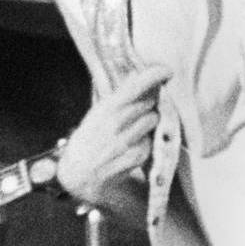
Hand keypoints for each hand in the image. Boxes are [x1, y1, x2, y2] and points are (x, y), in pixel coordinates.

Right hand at [57, 65, 169, 205]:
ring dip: (149, 120)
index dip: (154, 76)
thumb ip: (117, 97)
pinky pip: (151, 140)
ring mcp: (127, 142)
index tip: (167, 70)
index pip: (135, 87)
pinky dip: (146, 140)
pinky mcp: (135, 158)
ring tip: (134, 126)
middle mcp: (116, 124)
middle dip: (150, 100)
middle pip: (149, 102)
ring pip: (153, 120)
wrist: (77, 175)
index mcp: (105, 109)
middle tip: (143, 104)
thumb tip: (136, 75)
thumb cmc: (87, 140)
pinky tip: (133, 144)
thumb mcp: (95, 115)